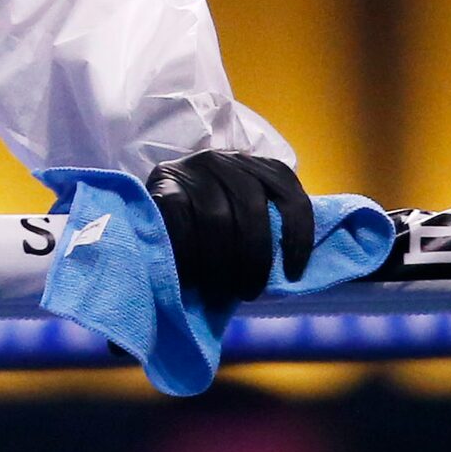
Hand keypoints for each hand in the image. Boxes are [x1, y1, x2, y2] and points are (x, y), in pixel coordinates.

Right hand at [147, 150, 314, 307]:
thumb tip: (293, 273)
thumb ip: (266, 229)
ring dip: (222, 262)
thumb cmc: (208, 227)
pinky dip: (190, 253)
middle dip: (255, 258)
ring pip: (217, 217)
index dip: (298, 237)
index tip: (293, 274)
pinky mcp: (162, 181)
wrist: (152, 217)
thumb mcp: (241, 218)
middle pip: (252, 208)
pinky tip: (193, 276)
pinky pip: (181, 219)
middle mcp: (223, 160)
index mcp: (254, 166)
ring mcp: (191, 167)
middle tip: (249, 291)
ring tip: (222, 290)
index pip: (289, 195)